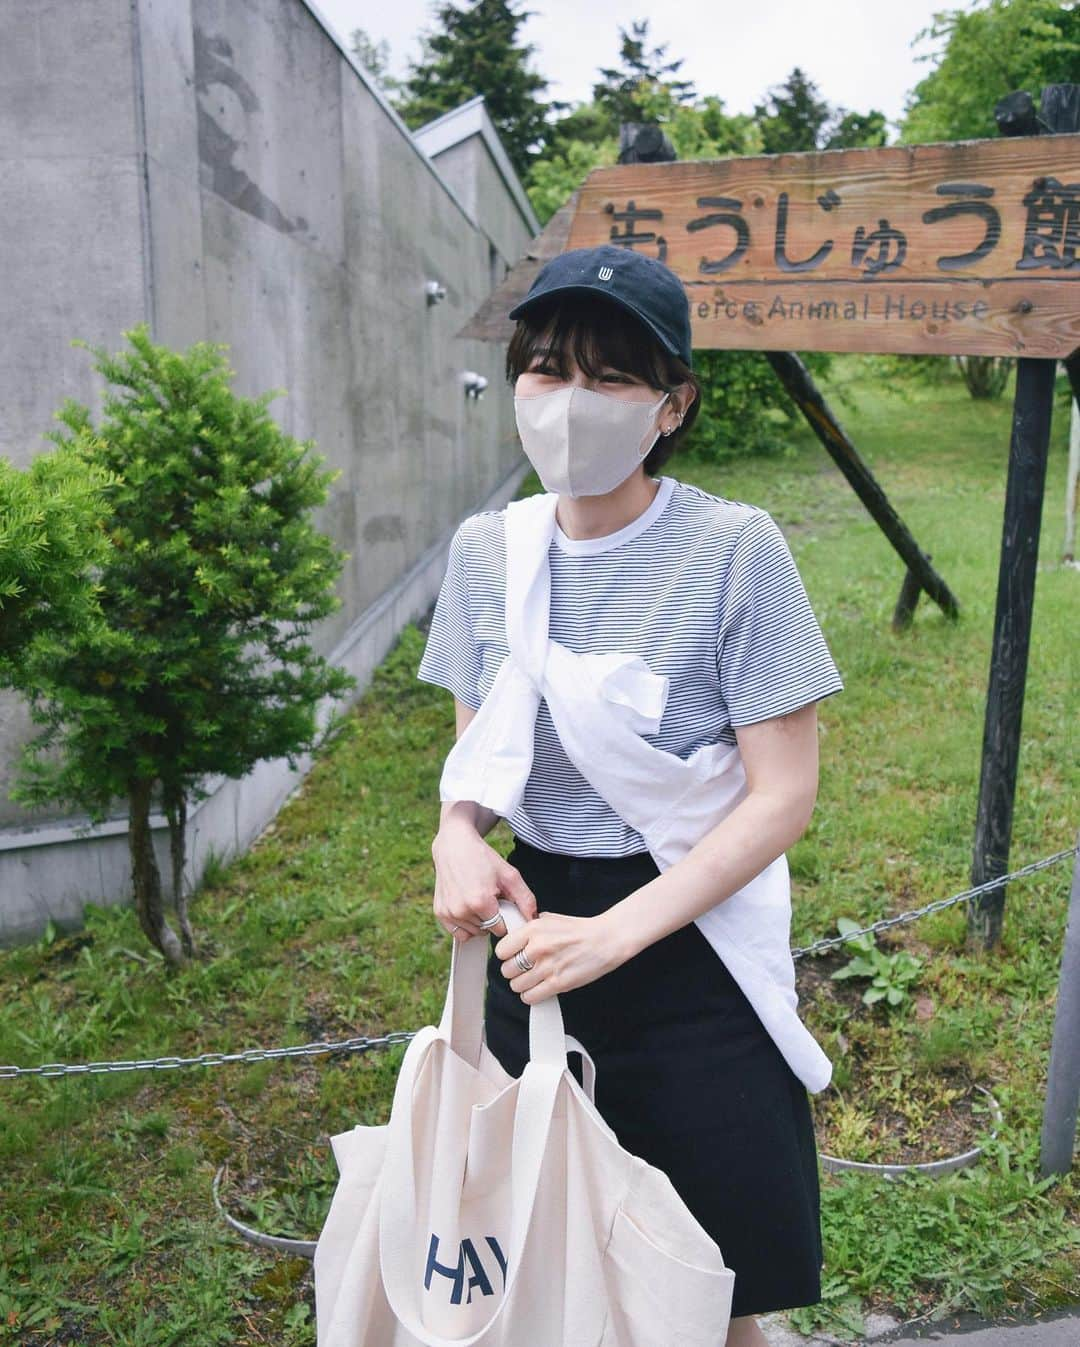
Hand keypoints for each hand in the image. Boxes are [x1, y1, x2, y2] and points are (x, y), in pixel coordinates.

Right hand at [431, 818, 537, 941]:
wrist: (454, 846)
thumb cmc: (483, 858)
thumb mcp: (509, 875)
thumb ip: (525, 899)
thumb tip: (532, 920)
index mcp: (480, 902)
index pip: (501, 929)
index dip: (505, 918)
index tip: (502, 904)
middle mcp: (461, 910)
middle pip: (486, 931)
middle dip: (492, 919)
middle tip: (489, 897)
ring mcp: (448, 913)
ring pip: (473, 933)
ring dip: (479, 922)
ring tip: (478, 899)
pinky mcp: (439, 913)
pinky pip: (458, 933)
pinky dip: (465, 925)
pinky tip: (468, 907)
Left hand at [493, 910, 628, 1003]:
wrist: (605, 940)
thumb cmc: (579, 930)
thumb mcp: (549, 918)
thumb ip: (529, 927)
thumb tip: (512, 935)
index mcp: (533, 929)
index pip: (501, 950)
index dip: (507, 955)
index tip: (512, 956)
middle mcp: (537, 948)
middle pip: (507, 970)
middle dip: (514, 971)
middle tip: (524, 969)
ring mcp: (547, 967)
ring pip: (516, 986)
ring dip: (523, 984)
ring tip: (533, 979)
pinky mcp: (558, 984)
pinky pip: (530, 997)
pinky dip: (531, 995)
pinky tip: (539, 988)